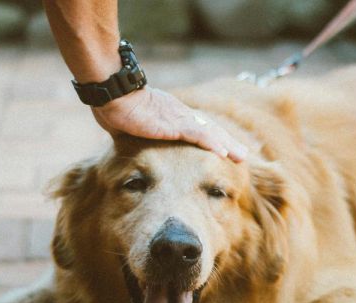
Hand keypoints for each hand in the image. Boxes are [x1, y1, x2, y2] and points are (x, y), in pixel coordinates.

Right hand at [90, 86, 247, 161]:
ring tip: (241, 157)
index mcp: (170, 115)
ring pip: (209, 133)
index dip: (212, 138)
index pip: (197, 128)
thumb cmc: (114, 106)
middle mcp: (179, 115)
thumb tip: (124, 139)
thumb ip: (133, 132)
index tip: (224, 148)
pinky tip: (223, 153)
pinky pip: (197, 135)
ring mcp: (178, 118)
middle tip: (242, 156)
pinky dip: (211, 143)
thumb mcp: (127, 125)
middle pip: (210, 129)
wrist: (112, 93)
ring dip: (227, 145)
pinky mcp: (173, 124)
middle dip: (227, 142)